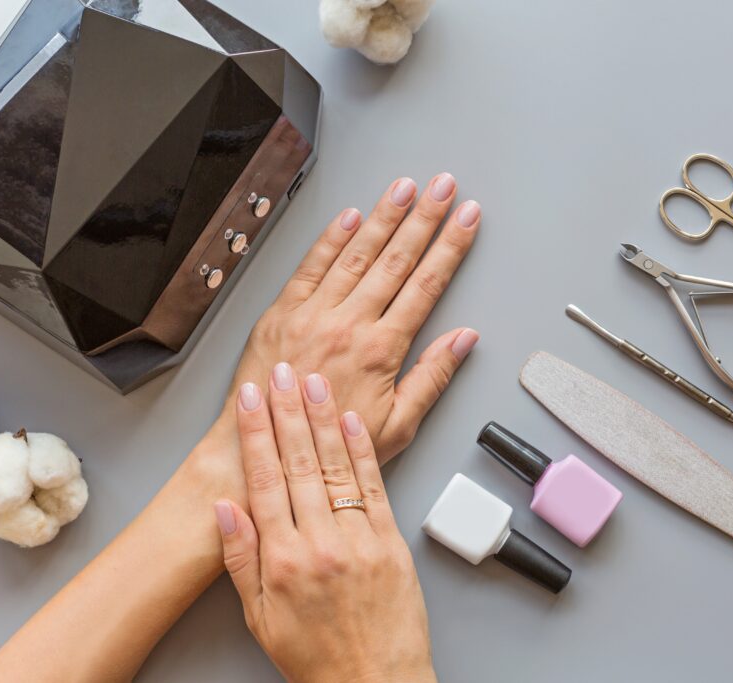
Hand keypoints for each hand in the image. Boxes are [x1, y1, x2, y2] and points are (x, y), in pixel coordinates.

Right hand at [215, 366, 434, 682]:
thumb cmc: (316, 655)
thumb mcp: (259, 617)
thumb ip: (240, 558)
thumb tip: (225, 508)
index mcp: (283, 560)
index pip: (264, 480)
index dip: (255, 434)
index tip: (249, 400)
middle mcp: (321, 543)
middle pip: (298, 463)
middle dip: (286, 411)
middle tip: (279, 372)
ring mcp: (360, 539)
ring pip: (336, 466)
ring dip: (323, 419)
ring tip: (313, 382)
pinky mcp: (391, 542)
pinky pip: (375, 487)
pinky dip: (363, 451)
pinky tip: (352, 422)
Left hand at [230, 173, 480, 461]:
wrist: (264, 449)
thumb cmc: (329, 446)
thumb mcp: (398, 426)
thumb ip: (432, 377)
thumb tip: (463, 341)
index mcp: (381, 350)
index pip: (427, 285)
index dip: (451, 247)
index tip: (467, 220)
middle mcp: (348, 324)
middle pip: (397, 259)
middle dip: (425, 218)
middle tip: (444, 187)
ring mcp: (313, 314)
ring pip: (357, 254)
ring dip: (385, 216)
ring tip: (405, 188)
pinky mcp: (281, 312)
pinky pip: (311, 266)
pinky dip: (331, 238)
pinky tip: (351, 216)